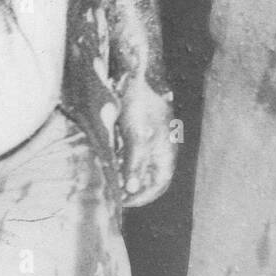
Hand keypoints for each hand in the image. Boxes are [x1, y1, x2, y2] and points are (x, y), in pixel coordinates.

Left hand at [116, 74, 176, 207]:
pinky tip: (111, 157)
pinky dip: (124, 159)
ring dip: (126, 173)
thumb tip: (131, 188)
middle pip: (149, 179)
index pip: (157, 187)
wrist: (139, 74)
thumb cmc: (140, 104)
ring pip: (141, 166)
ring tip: (110, 176)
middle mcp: (163, 151)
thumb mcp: (136, 136)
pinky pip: (136, 153)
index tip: (121, 202)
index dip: (140, 198)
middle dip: (131, 187)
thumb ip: (134, 164)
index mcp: (166, 154)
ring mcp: (154, 141)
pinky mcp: (144, 131)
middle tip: (113, 190)